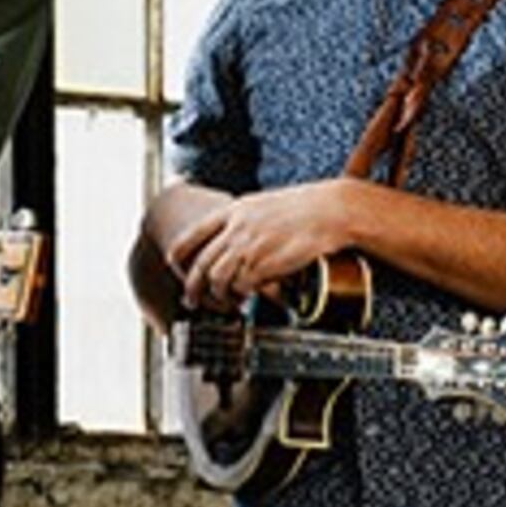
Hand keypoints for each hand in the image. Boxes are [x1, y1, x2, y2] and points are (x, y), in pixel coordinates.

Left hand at [167, 181, 359, 310]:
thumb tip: (234, 238)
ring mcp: (249, 246)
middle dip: (192, 287)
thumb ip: (245, 220)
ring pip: (217, 278)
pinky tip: (248, 296)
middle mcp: (237, 228)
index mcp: (235, 210)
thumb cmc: (307, 207)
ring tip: (227, 301)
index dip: (179, 252)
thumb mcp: (266, 205)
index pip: (194, 232)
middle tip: (192, 300)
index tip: (173, 264)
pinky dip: (242, 295)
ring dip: (219, 295)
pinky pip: (242, 286)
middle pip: (201, 263)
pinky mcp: (264, 263)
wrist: (331, 211)